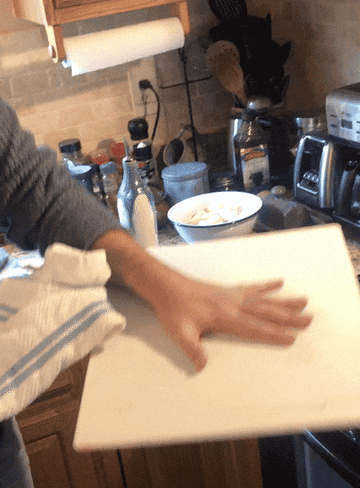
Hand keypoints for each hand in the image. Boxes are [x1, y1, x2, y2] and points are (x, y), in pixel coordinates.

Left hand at [154, 277, 311, 371]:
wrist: (167, 285)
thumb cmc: (174, 309)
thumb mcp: (179, 332)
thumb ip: (192, 349)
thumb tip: (202, 367)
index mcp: (226, 317)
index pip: (255, 328)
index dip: (274, 334)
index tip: (292, 338)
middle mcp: (234, 305)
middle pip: (266, 313)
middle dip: (289, 318)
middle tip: (309, 319)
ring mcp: (232, 295)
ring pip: (264, 300)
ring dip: (284, 302)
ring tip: (303, 301)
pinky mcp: (228, 290)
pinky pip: (252, 287)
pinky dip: (266, 285)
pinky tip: (277, 282)